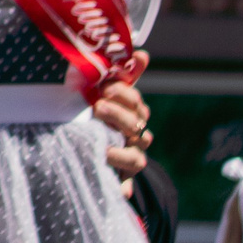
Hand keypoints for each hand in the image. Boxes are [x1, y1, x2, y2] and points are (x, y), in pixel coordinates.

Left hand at [93, 56, 153, 183]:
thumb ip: (124, 74)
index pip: (136, 104)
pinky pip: (125, 186)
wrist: (99, 150)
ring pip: (136, 158)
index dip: (125, 96)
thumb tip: (143, 52)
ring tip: (104, 147)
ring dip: (121, 153)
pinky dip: (122, 188)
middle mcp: (135, 137)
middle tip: (99, 107)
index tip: (106, 87)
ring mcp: (130, 158)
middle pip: (136, 128)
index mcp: (133, 114)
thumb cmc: (102, 114)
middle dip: (119, 117)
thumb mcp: (109, 95)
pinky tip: (117, 190)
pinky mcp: (121, 179)